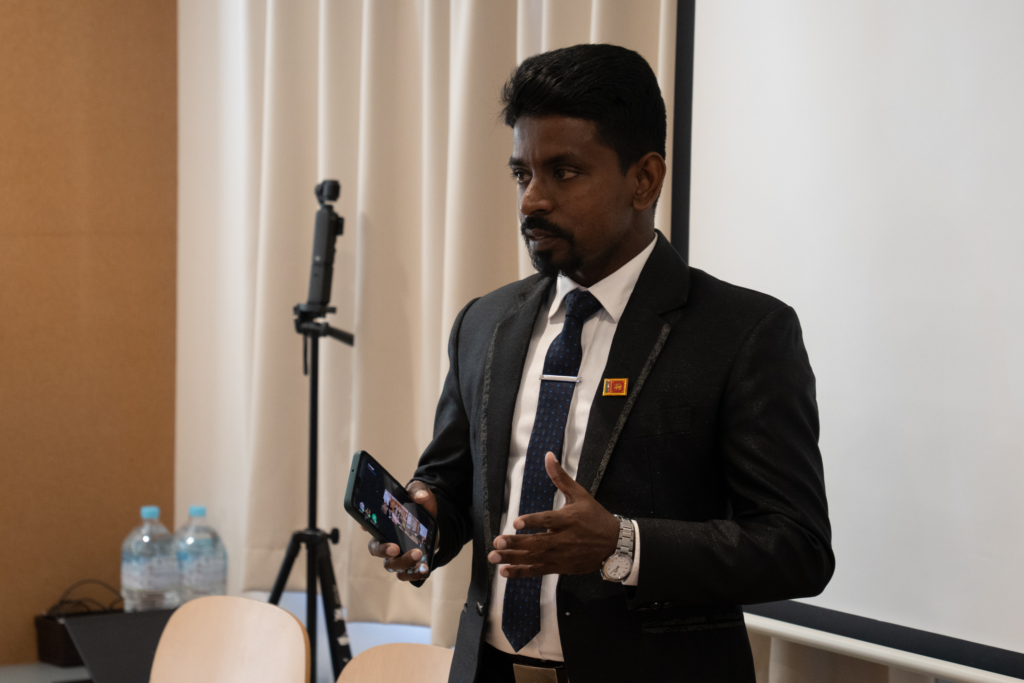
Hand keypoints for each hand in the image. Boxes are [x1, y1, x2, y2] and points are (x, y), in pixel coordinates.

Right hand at [366, 481, 436, 581]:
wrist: (435, 524)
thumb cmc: (421, 508)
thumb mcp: (421, 495)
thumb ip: (419, 490)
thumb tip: (419, 496)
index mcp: (383, 523)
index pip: (368, 525)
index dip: (364, 526)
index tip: (365, 526)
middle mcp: (386, 541)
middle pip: (376, 549)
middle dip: (384, 550)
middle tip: (395, 548)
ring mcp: (396, 555)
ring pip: (391, 564)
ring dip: (403, 562)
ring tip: (418, 555)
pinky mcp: (409, 565)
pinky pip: (406, 575)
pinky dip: (414, 574)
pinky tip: (424, 569)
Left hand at [487, 452, 618, 577]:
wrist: (615, 544)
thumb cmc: (595, 517)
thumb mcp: (580, 494)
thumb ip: (560, 477)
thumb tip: (548, 456)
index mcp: (569, 519)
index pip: (548, 520)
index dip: (533, 521)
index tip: (516, 522)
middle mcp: (564, 539)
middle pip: (538, 542)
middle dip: (516, 543)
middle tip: (497, 542)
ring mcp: (561, 556)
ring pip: (535, 558)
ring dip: (513, 558)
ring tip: (493, 557)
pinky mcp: (560, 568)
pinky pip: (538, 570)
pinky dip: (522, 572)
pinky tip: (504, 571)